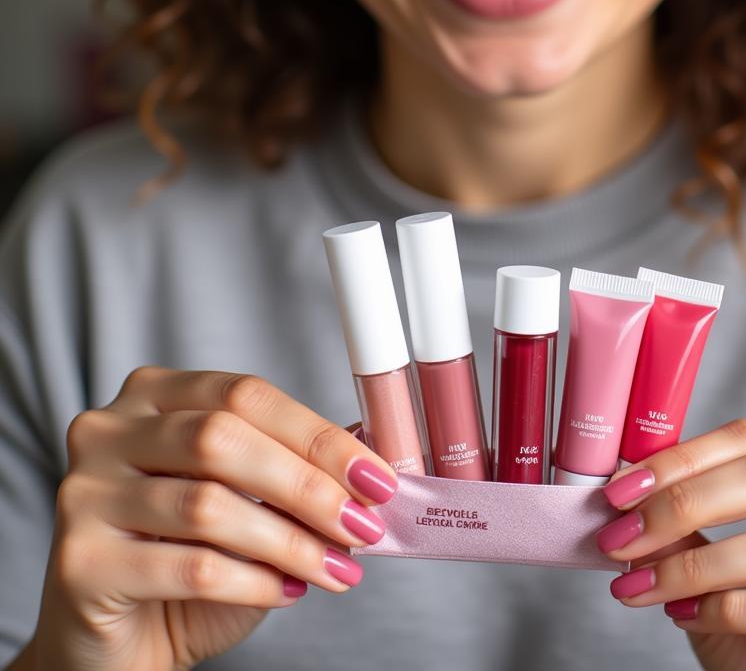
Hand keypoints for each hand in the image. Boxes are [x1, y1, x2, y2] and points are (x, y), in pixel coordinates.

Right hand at [29, 367, 397, 670]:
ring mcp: (83, 492)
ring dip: (290, 541)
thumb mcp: (251, 502)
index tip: (374, 476)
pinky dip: (253, 581)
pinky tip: (287, 591)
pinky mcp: (78, 561)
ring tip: (336, 566)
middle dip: (307, 484)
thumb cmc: (188, 562)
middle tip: (362, 523)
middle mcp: (108, 430)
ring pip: (208, 505)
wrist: (117, 643)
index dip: (316, 435)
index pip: (245, 395)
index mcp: (154, 394)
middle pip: (222, 439)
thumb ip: (298, 468)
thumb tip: (373, 453)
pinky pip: (189, 566)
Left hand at [597, 419, 745, 670]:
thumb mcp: (718, 568)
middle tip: (623, 534)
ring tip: (641, 585)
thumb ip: (687, 525)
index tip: (620, 488)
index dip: (682, 457)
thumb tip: (626, 491)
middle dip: (686, 501)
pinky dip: (730, 608)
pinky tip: (687, 618)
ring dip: (694, 565)